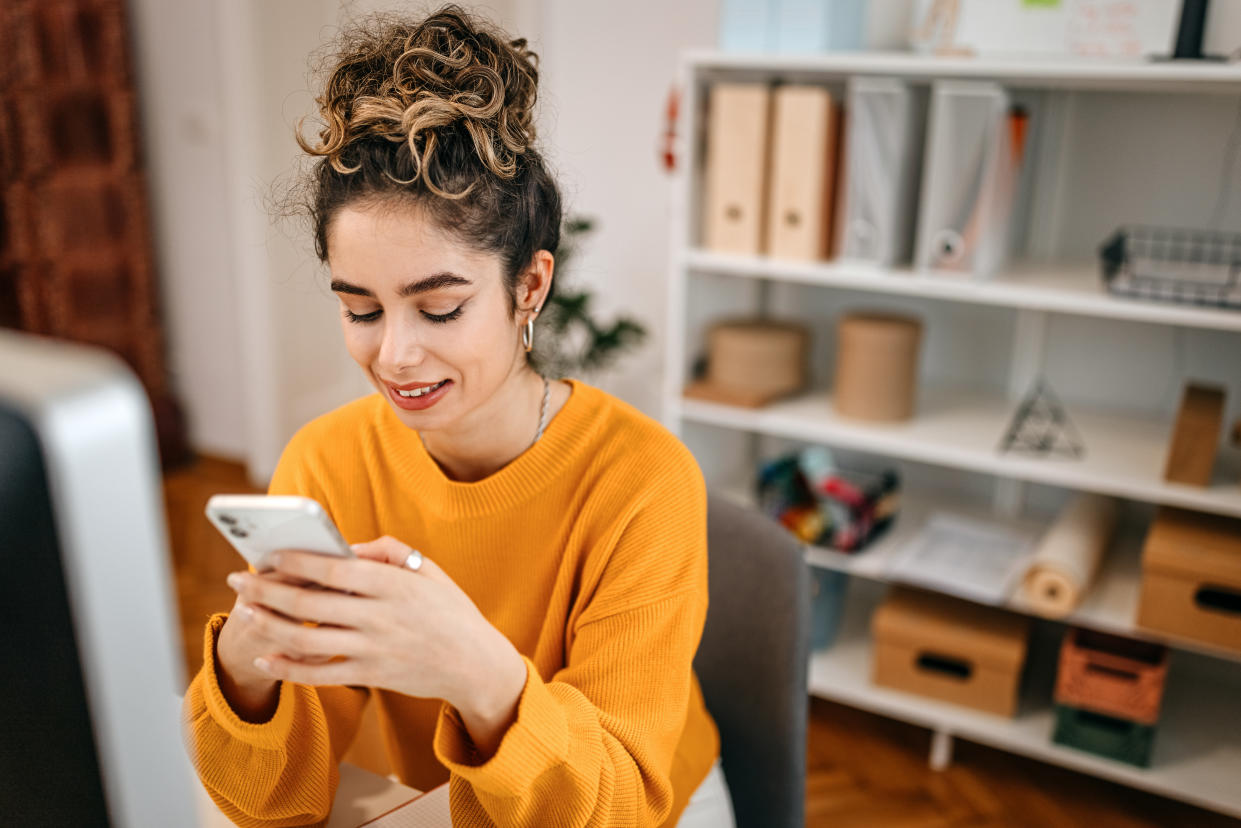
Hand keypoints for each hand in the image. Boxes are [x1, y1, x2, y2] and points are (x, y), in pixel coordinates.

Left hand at [223, 538, 526, 731]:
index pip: (334, 569)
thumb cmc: (450, 611)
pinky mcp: (370, 676)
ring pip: (306, 639)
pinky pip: (319, 674)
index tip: (268, 554)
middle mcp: (380, 616)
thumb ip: (388, 552)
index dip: (296, 561)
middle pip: (309, 602)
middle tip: (238, 580)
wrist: (475, 664)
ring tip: (245, 612)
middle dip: (267, 590)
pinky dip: (287, 668)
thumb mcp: (429, 570)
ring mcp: (373, 649)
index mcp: (394, 584)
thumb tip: (346, 546)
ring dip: (269, 625)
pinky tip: (265, 657)